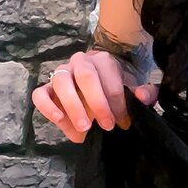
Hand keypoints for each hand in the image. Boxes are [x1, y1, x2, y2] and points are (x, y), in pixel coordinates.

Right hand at [31, 50, 159, 143]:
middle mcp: (81, 62)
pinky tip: (59, 120)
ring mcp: (61, 73)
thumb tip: (141, 95)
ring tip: (84, 128)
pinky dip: (47, 107)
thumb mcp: (136, 91)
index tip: (122, 122)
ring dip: (73, 106)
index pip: (110, 78)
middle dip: (98, 103)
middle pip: (87, 77)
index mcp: (104, 60)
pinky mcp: (47, 88)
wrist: (99, 89)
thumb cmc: (118, 90)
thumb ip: (147, 93)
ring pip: (62, 83)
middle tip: (106, 126)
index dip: (117, 102)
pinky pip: (40, 94)